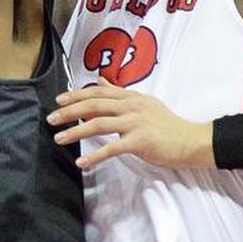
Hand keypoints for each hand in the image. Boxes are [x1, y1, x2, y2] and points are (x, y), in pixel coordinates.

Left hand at [48, 79, 214, 171]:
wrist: (191, 140)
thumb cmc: (168, 125)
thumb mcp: (144, 103)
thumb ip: (121, 93)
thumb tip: (100, 80)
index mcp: (132, 97)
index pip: (99, 92)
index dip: (77, 95)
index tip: (59, 100)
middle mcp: (131, 106)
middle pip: (94, 105)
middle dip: (70, 111)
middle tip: (51, 118)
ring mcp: (135, 122)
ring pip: (98, 124)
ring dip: (75, 131)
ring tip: (58, 138)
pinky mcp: (140, 141)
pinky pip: (112, 148)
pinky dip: (95, 155)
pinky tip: (81, 161)